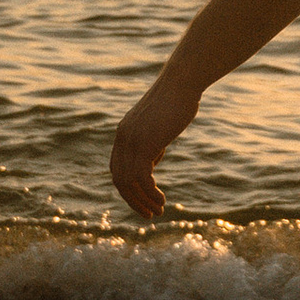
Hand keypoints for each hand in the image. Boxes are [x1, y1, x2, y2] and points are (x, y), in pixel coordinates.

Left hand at [109, 71, 198, 221]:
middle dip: (133, 201)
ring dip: (142, 201)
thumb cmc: (177, 102)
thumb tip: (150, 164)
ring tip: (157, 212)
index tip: (143, 202)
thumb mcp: (159, 127)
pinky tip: (162, 201)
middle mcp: (122, 138)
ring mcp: (131, 141)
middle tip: (149, 215)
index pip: (117, 169)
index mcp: (123, 134)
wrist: (181, 84)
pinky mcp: (144, 144)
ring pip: (129, 182)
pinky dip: (150, 194)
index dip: (128, 189)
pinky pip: (142, 178)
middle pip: (119, 179)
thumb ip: (151, 145)